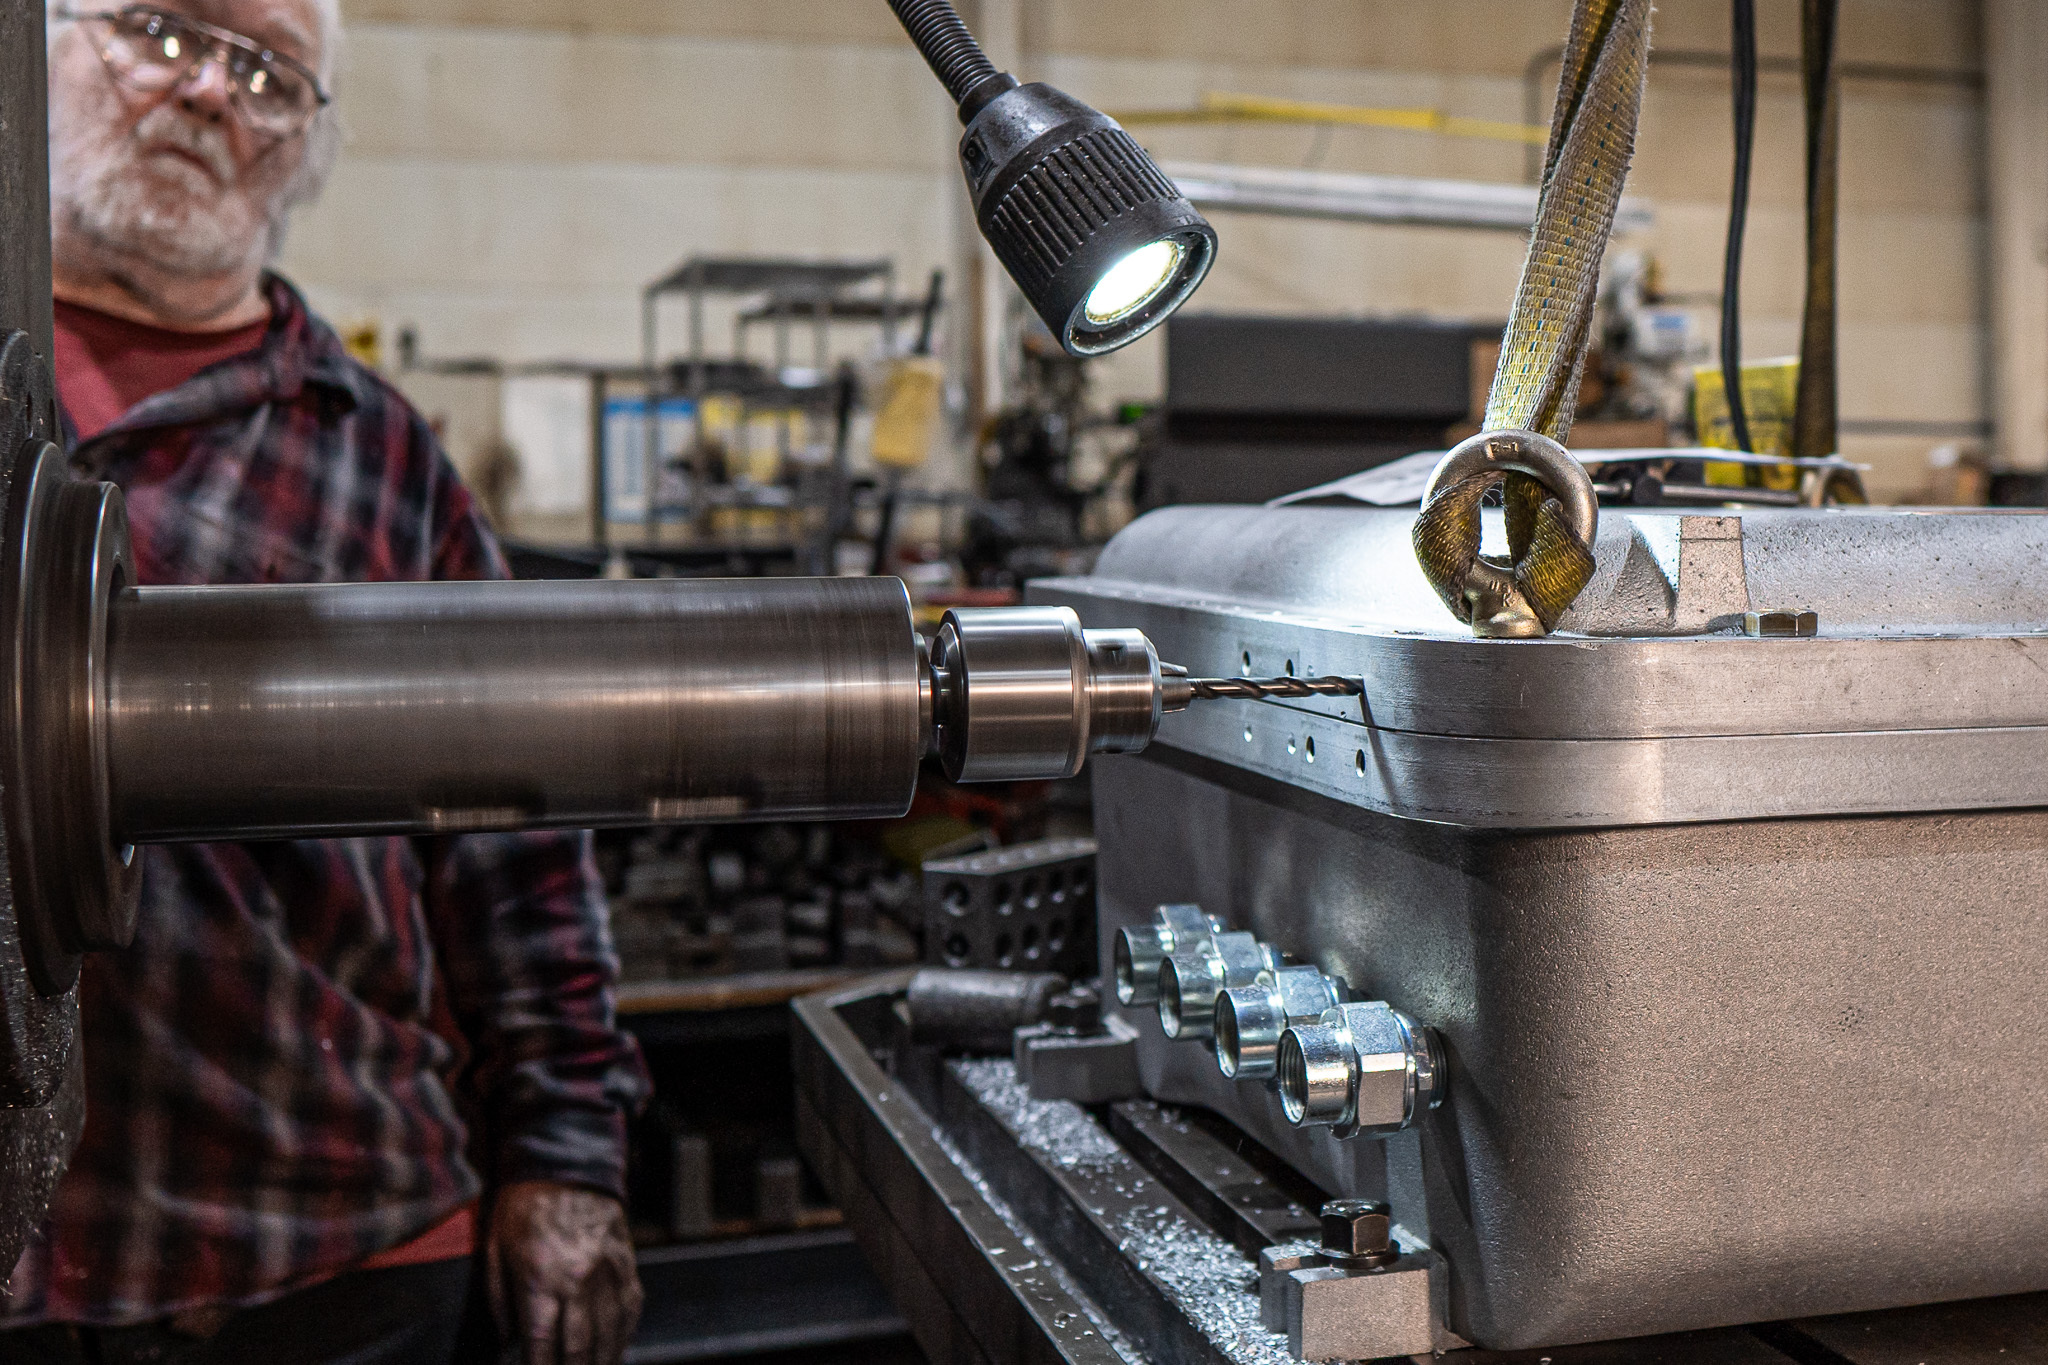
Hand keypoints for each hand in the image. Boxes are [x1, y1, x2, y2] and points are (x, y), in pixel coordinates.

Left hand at [487, 1180, 643, 1364]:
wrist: (568, 1162)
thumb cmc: (524, 1205)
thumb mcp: (495, 1249)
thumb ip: (499, 1299)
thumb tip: (508, 1340)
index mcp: (540, 1279)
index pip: (540, 1344)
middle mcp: (578, 1280)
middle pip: (577, 1347)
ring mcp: (607, 1272)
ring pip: (609, 1334)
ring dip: (601, 1361)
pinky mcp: (626, 1262)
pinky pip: (630, 1309)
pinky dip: (624, 1335)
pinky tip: (616, 1350)